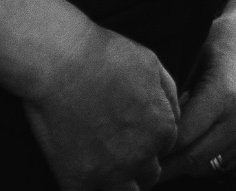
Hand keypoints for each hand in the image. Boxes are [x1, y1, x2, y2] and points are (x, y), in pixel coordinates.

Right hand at [23, 23, 178, 190]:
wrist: (61, 63)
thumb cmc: (105, 57)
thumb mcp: (152, 65)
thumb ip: (168, 95)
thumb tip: (174, 114)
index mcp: (162, 129)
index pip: (165, 147)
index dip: (150, 140)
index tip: (133, 133)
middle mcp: (141, 155)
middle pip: (149, 174)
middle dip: (138, 164)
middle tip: (118, 149)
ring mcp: (109, 171)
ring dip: (120, 183)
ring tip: (103, 167)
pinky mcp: (78, 180)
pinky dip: (90, 188)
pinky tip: (82, 173)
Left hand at [159, 0, 235, 180]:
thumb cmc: (228, 40)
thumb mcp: (197, 63)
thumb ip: (179, 100)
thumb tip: (155, 132)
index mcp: (224, 94)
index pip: (180, 137)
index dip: (156, 145)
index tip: (139, 147)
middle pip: (192, 159)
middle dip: (165, 164)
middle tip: (144, 163)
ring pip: (207, 166)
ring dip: (186, 162)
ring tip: (169, 152)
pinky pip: (225, 163)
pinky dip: (208, 158)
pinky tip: (197, 142)